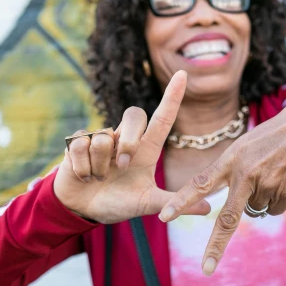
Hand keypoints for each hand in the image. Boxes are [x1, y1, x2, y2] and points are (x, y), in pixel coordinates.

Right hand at [54, 71, 210, 223]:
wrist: (83, 210)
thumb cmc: (117, 203)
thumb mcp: (146, 204)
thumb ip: (173, 202)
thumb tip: (208, 209)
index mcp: (146, 149)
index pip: (163, 118)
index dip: (173, 96)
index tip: (183, 74)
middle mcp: (125, 138)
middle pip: (134, 114)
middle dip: (128, 140)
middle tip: (122, 166)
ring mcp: (101, 138)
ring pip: (102, 137)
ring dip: (100, 165)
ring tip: (98, 178)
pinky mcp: (77, 142)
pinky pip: (80, 145)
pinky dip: (82, 167)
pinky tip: (83, 176)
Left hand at [158, 85, 285, 274]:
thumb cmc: (282, 131)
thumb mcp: (250, 144)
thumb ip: (236, 170)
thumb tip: (241, 206)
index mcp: (232, 158)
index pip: (200, 183)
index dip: (180, 201)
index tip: (163, 217)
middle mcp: (247, 174)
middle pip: (228, 218)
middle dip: (216, 246)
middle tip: (206, 268)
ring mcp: (269, 184)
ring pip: (257, 211)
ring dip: (263, 199)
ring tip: (277, 171)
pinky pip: (276, 209)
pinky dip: (281, 199)